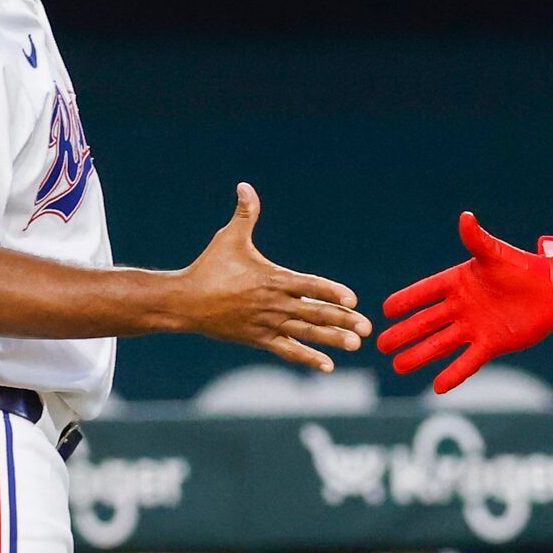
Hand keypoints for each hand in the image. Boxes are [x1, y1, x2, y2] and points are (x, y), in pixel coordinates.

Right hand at [174, 185, 371, 371]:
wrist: (185, 302)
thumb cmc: (208, 267)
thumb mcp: (228, 238)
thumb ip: (245, 214)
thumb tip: (245, 186)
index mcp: (273, 279)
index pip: (309, 286)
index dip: (331, 292)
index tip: (353, 299)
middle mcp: (274, 304)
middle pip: (315, 312)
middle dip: (343, 319)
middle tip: (368, 327)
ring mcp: (268, 323)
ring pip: (306, 333)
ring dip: (332, 339)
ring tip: (356, 345)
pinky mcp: (259, 339)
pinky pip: (287, 350)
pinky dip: (307, 358)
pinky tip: (327, 366)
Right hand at [378, 212, 552, 393]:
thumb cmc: (526, 268)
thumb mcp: (498, 254)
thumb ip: (478, 240)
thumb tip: (465, 217)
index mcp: (459, 282)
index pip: (425, 292)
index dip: (406, 301)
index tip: (386, 310)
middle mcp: (462, 307)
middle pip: (426, 322)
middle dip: (404, 333)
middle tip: (381, 343)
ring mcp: (475, 327)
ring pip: (441, 344)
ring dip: (419, 355)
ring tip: (398, 366)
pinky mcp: (491, 344)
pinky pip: (468, 361)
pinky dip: (453, 373)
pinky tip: (437, 387)